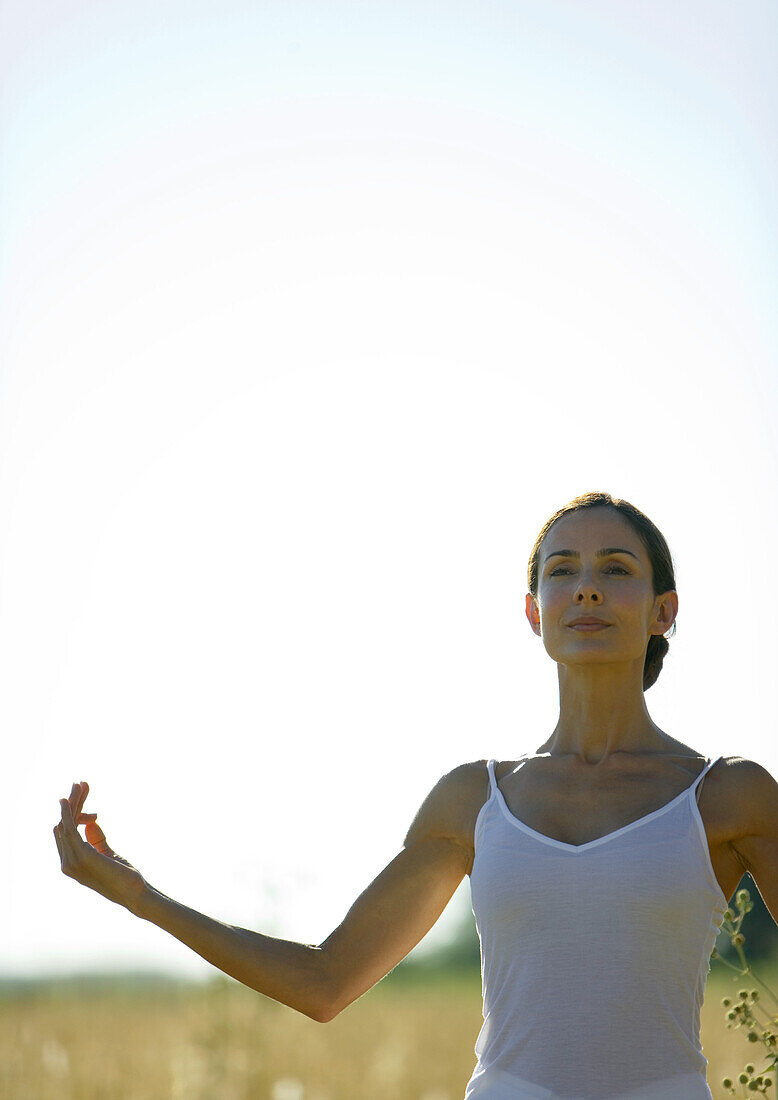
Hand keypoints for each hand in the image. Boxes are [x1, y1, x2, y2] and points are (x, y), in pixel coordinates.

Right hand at [54, 782, 148, 913]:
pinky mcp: (81, 856)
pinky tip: (68, 800)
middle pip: (64, 825)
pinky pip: (69, 830)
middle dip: (73, 802)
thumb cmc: (123, 875)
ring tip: (80, 784)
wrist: (134, 892)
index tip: (87, 796)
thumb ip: (95, 838)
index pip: (66, 832)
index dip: (75, 812)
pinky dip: (68, 813)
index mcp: (71, 863)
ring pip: (66, 823)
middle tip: (81, 783)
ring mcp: (71, 861)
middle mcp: (67, 863)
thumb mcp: (106, 852)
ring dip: (72, 802)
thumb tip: (89, 821)